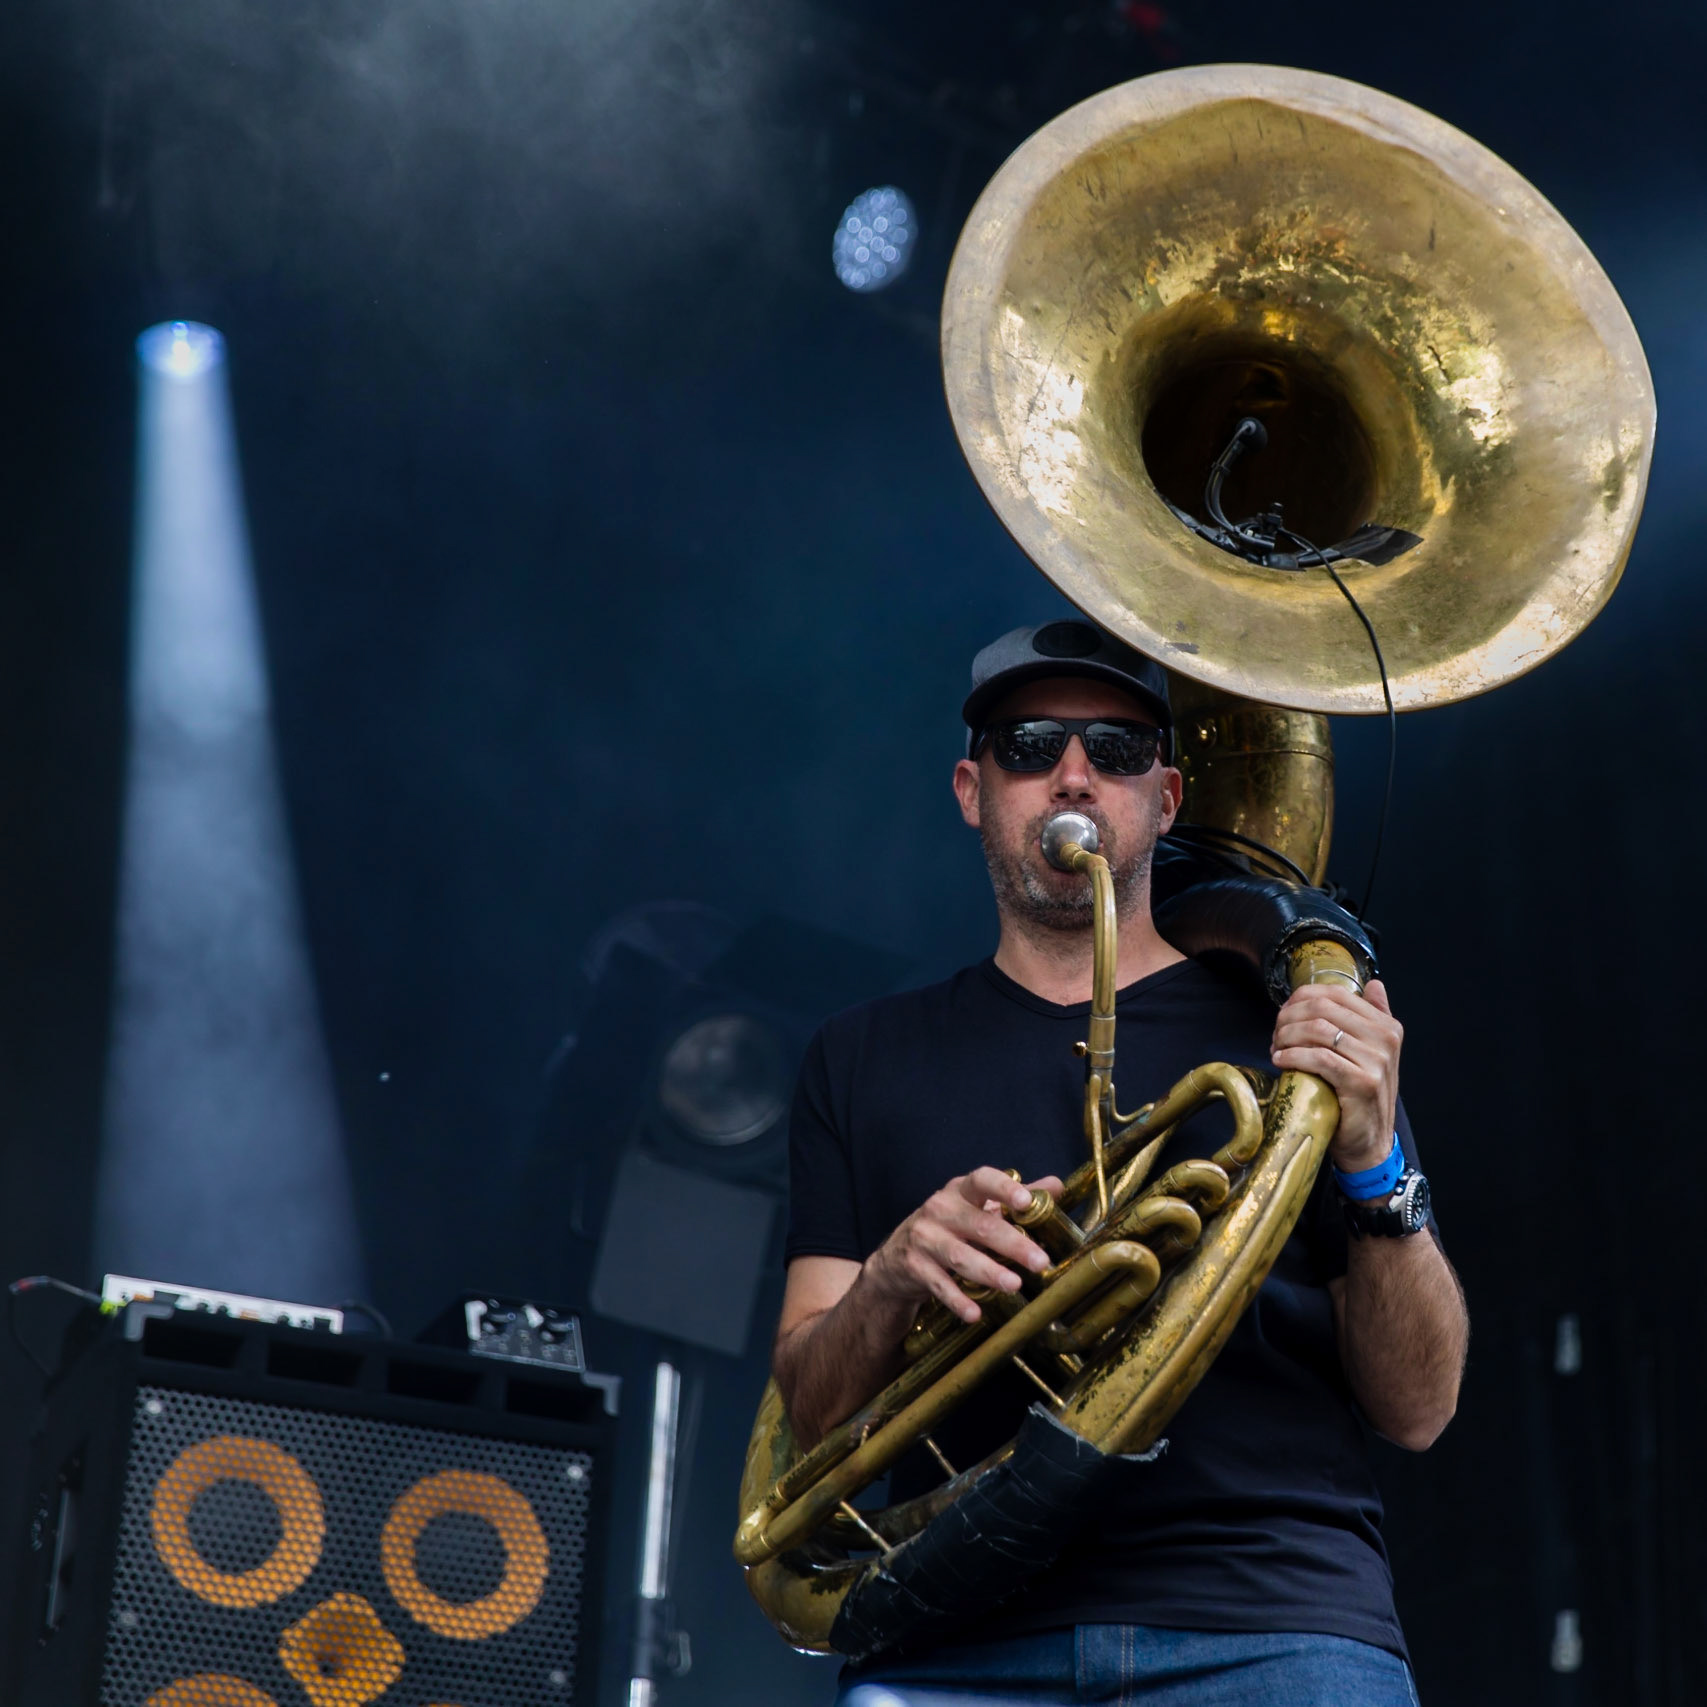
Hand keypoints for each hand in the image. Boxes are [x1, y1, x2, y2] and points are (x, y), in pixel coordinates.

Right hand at [862, 1167, 1063, 1324]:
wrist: (896, 1258)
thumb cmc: (949, 1228)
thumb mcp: (976, 1207)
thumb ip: (1013, 1198)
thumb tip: (1056, 1187)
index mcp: (960, 1191)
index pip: (982, 1180)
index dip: (1004, 1189)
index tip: (1026, 1202)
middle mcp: (940, 1209)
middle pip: (980, 1225)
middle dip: (1012, 1244)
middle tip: (1040, 1262)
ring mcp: (924, 1238)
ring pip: (960, 1256)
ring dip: (989, 1272)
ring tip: (1014, 1285)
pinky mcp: (914, 1266)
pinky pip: (939, 1284)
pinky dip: (957, 1300)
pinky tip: (975, 1313)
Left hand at [1270, 978, 1401, 1171]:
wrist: (1370, 1142)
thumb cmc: (1361, 1095)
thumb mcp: (1372, 1052)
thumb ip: (1373, 1017)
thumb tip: (1374, 984)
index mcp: (1387, 1026)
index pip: (1335, 994)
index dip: (1301, 998)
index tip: (1284, 1014)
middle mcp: (1386, 1039)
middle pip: (1323, 1009)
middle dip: (1289, 1017)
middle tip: (1276, 1033)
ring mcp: (1377, 1062)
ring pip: (1318, 1031)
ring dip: (1287, 1036)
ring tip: (1276, 1048)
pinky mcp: (1362, 1083)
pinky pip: (1319, 1058)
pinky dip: (1293, 1056)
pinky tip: (1280, 1060)